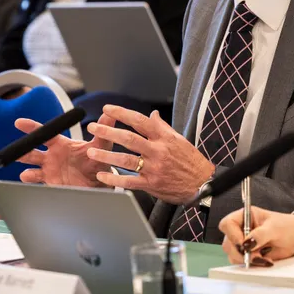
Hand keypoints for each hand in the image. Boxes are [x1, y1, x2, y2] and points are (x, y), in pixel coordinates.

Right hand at [15, 114, 114, 186]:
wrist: (98, 182)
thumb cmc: (95, 160)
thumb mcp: (100, 146)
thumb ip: (102, 132)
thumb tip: (109, 115)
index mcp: (60, 144)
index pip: (44, 133)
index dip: (31, 127)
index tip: (19, 122)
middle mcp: (50, 156)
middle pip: (32, 151)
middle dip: (22, 150)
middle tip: (16, 150)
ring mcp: (48, 171)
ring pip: (31, 169)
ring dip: (27, 172)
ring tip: (26, 175)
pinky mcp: (50, 184)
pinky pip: (38, 184)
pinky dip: (33, 185)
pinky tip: (32, 186)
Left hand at [83, 105, 214, 203]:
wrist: (203, 184)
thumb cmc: (191, 162)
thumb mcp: (179, 140)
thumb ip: (163, 127)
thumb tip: (152, 115)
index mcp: (164, 138)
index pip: (140, 121)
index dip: (122, 113)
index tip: (107, 108)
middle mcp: (158, 151)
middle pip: (129, 138)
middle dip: (108, 131)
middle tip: (92, 127)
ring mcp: (154, 168)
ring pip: (126, 159)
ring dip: (106, 155)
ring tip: (91, 151)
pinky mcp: (152, 184)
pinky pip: (129, 181)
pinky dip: (114, 178)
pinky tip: (102, 175)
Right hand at [219, 207, 293, 265]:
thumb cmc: (287, 227)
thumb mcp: (274, 229)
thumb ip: (260, 235)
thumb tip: (247, 244)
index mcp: (245, 216)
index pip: (227, 224)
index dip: (232, 235)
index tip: (244, 244)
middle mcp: (241, 229)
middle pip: (228, 243)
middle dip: (240, 252)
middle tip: (256, 255)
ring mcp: (244, 243)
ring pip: (233, 255)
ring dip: (246, 259)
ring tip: (263, 258)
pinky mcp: (248, 254)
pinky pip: (242, 262)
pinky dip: (251, 264)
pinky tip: (264, 261)